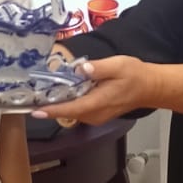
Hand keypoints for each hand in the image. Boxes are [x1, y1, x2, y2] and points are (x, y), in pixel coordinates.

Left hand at [33, 54, 155, 124]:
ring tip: (42, 92)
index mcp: (99, 102)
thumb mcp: (118, 65)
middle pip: (67, 112)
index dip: (52, 110)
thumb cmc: (136, 76)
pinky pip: (78, 109)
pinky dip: (68, 102)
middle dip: (50, 104)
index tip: (35, 110)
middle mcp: (95, 114)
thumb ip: (99, 68)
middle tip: (32, 94)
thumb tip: (81, 69)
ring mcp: (96, 116)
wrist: (150, 88)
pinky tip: (62, 91)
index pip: (71, 109)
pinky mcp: (96, 114)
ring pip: (72, 111)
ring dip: (58, 103)